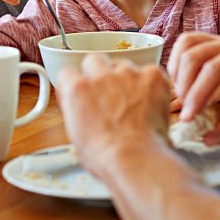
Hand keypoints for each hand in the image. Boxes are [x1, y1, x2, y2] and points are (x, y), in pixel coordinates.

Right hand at [57, 54, 171, 178]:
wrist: (136, 159)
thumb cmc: (105, 156)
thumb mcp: (75, 134)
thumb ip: (74, 108)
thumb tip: (76, 100)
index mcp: (77, 89)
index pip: (69, 72)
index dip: (76, 83)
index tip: (83, 91)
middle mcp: (100, 75)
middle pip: (94, 60)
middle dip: (99, 73)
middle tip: (108, 93)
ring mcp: (127, 73)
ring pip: (123, 64)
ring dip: (125, 78)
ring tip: (133, 102)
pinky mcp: (151, 75)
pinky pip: (149, 71)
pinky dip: (150, 84)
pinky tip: (150, 103)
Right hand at [168, 33, 219, 144]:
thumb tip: (208, 138)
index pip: (215, 69)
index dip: (197, 94)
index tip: (189, 118)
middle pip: (195, 54)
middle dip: (185, 86)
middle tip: (187, 113)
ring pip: (186, 45)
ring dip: (178, 71)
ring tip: (184, 98)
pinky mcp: (215, 43)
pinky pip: (188, 45)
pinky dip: (180, 64)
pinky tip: (185, 86)